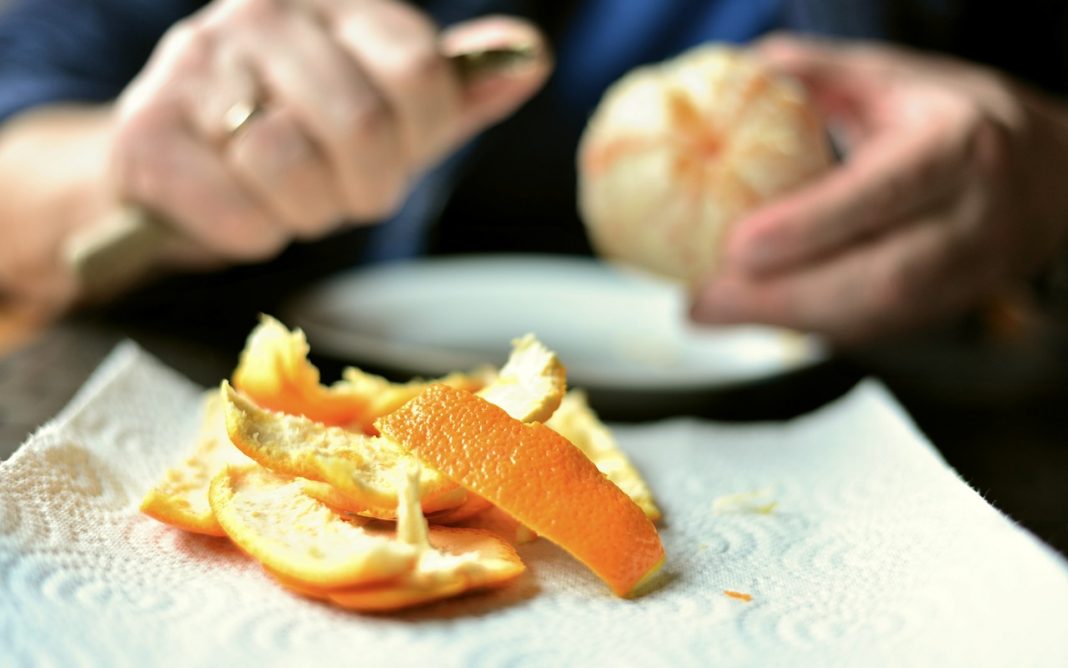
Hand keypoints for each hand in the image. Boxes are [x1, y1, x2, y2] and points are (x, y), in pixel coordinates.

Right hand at [110, 0, 549, 265]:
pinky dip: (253, 236)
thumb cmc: (302, 138)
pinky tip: (240, 211)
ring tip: (288, 198)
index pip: (421, 72)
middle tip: (340, 191)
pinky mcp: (147, 132)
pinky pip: (235, 212)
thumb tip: (531, 60)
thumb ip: (453, 92)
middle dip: (364, 187)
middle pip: (361, 126)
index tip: (393, 156)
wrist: (180, 165)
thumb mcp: (391, 112)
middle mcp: (262, 14)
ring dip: (307, 213)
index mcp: (339, 4)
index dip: (419, 140)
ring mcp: (195, 64)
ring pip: (292, 167)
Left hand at [690, 34, 1067, 343]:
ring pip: (880, 318)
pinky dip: (811, 328)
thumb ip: (815, 74)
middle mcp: (973, 216)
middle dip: (784, 298)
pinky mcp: (952, 307)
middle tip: (706, 301)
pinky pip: (878, 330)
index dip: (811, 226)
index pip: (886, 192)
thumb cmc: (954, 119)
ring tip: (717, 311)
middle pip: (882, 277)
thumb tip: (735, 75)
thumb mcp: (891, 79)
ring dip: (788, 321)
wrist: (1047, 173)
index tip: (736, 246)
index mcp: (957, 144)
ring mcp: (969, 271)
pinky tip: (759, 315)